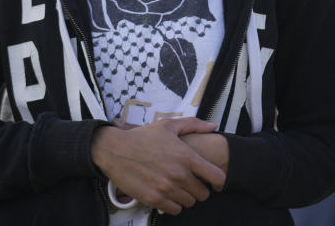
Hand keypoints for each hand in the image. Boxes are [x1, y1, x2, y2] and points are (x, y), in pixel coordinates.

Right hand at [90, 117, 224, 214]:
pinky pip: (174, 210)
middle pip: (203, 194)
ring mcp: (166, 189)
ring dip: (186, 197)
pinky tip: (167, 194)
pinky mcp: (153, 199)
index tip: (214, 182)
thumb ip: (194, 125)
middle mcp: (179, 174)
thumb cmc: (143, 136)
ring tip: (177, 188)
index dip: (219, 182)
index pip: (217, 177)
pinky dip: (173, 205)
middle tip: (190, 183)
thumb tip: (214, 126)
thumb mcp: (168, 125)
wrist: (115, 150)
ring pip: (189, 203)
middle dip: (199, 189)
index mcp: (187, 156)